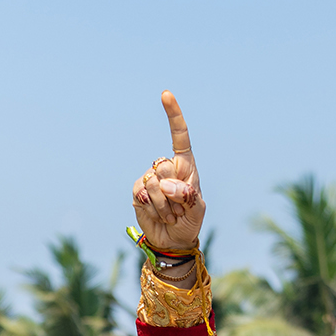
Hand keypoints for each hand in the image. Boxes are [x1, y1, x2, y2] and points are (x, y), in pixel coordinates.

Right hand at [131, 90, 205, 253]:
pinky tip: (158, 215)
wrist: (173, 241)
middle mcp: (166, 168)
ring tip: (170, 215)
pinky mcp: (138, 191)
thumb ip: (188, 196)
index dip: (173, 116)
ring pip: (154, 183)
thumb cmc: (189, 222)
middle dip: (174, 193)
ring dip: (165, 205)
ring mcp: (150, 178)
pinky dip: (154, 208)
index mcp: (185, 167)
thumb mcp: (197, 211)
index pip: (179, 137)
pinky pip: (143, 194)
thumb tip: (166, 184)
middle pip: (164, 166)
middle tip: (179, 209)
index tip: (166, 95)